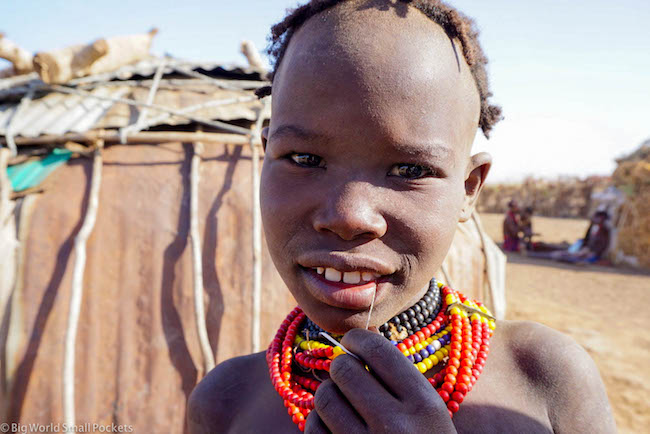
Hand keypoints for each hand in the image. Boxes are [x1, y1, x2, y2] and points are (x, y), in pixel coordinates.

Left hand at [305, 329, 456, 432]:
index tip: (352, 342)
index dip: (358, 339)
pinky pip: (314, 426)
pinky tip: (336, 429)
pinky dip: (319, 423)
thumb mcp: (428, 414)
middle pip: (344, 368)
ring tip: (345, 406)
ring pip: (325, 395)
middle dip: (342, 368)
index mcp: (424, 405)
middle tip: (348, 377)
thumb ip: (399, 379)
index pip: (377, 349)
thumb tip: (355, 338)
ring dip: (330, 395)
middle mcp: (396, 425)